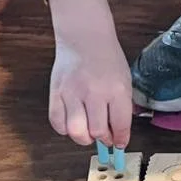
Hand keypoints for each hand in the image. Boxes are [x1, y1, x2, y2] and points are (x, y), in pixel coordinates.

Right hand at [47, 0, 132, 147]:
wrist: (85, 37)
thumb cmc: (107, 58)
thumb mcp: (125, 80)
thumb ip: (123, 106)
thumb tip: (119, 133)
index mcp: (116, 89)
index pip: (120, 125)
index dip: (120, 139)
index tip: (119, 142)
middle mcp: (94, 92)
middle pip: (97, 131)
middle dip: (103, 139)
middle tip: (104, 135)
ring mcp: (73, 92)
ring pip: (76, 131)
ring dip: (83, 137)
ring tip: (88, 131)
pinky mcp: (56, 92)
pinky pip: (57, 122)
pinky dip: (65, 129)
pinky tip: (73, 122)